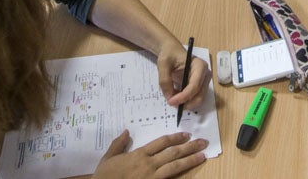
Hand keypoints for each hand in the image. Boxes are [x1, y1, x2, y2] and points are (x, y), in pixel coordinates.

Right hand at [92, 131, 206, 178]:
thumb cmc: (105, 175)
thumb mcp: (108, 158)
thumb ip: (118, 144)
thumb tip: (126, 132)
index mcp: (139, 154)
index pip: (162, 143)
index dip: (176, 138)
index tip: (186, 135)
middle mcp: (148, 164)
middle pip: (173, 153)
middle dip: (190, 147)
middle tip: (202, 142)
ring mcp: (152, 177)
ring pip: (175, 166)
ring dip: (190, 160)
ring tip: (202, 155)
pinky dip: (180, 177)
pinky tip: (190, 174)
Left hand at [157, 47, 210, 108]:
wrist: (172, 52)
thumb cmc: (169, 54)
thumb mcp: (163, 64)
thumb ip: (165, 80)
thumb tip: (169, 97)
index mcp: (200, 66)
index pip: (194, 86)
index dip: (183, 96)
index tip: (171, 101)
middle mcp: (205, 75)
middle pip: (199, 96)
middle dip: (185, 103)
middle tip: (171, 103)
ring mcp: (203, 82)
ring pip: (197, 99)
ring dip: (185, 103)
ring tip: (172, 98)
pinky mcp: (199, 87)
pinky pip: (194, 98)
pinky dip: (184, 101)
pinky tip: (175, 95)